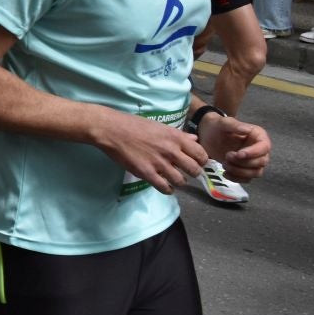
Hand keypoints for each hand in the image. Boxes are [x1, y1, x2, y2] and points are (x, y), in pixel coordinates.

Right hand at [89, 108, 206, 193]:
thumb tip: (194, 139)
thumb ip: (179, 135)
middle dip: (193, 173)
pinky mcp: (147, 173)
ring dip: (180, 182)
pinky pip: (164, 187)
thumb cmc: (134, 125)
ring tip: (174, 179)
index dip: (201, 160)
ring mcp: (159, 163)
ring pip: (181, 181)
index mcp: (175, 137)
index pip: (201, 154)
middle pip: (194, 170)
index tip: (196, 162)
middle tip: (187, 172)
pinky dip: (168, 189)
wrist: (112, 129)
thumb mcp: (160, 126)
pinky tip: (165, 186)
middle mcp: (171, 151)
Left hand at [198, 111, 269, 183]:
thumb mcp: (224, 122)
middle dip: (244, 162)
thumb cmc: (218, 127)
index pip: (264, 147)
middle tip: (227, 156)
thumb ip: (235, 125)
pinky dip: (236, 178)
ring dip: (240, 172)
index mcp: (259, 136)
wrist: (208, 136)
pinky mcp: (245, 170)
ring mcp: (254, 161)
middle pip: (261, 162)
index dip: (254, 153)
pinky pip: (247, 179)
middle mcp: (260, 150)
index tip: (239, 154)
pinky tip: (225, 173)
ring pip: (256, 173)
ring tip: (224, 164)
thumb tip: (247, 130)